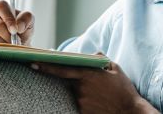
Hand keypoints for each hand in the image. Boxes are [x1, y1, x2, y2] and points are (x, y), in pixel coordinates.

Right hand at [0, 0, 33, 45]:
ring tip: (12, 46)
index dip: (8, 18)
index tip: (15, 30)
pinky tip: (4, 50)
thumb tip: (19, 26)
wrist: (19, 45)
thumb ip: (26, 18)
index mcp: (0, 7)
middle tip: (17, 42)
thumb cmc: (23, 30)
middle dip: (9, 35)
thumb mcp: (29, 21)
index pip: (0, 6)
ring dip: (4, 44)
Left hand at [32, 57, 158, 113]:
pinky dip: (86, 100)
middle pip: (67, 80)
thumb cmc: (124, 90)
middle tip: (76, 78)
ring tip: (99, 93)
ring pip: (75, 92)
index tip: (33, 62)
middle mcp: (81, 88)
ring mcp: (81, 101)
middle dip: (69, 78)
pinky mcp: (82, 112)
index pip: (61, 69)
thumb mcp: (115, 69)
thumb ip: (101, 59)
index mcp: (87, 74)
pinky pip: (80, 102)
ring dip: (82, 90)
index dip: (46, 66)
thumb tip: (93, 55)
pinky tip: (98, 101)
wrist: (129, 112)